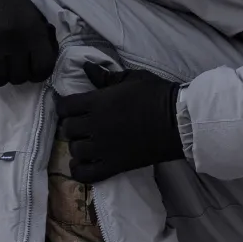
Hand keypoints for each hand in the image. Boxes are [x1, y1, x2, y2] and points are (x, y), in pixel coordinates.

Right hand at [0, 0, 57, 85]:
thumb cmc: (10, 4)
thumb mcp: (34, 17)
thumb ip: (43, 40)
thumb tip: (45, 65)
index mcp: (34, 32)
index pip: (43, 69)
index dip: (39, 73)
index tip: (32, 69)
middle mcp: (15, 42)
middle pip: (19, 78)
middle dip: (17, 74)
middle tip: (11, 64)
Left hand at [55, 64, 184, 183]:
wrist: (177, 121)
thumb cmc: (156, 94)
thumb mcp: (131, 78)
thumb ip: (105, 76)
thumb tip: (85, 67)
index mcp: (97, 102)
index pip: (65, 107)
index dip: (66, 107)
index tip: (74, 108)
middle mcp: (95, 126)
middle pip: (68, 129)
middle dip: (72, 127)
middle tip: (83, 125)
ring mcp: (103, 148)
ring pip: (75, 151)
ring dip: (78, 147)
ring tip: (87, 143)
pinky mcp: (114, 165)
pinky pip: (85, 174)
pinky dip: (79, 170)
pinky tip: (83, 163)